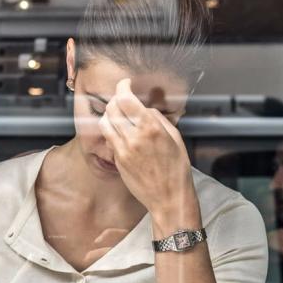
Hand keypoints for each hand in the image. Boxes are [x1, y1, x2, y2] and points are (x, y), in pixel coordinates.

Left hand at [98, 78, 194, 217]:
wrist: (169, 198)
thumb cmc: (177, 170)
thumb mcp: (176, 138)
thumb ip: (158, 119)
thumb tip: (145, 109)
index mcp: (151, 128)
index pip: (126, 99)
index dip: (122, 87)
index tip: (125, 84)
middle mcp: (134, 137)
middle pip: (112, 108)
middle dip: (116, 99)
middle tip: (122, 99)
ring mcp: (123, 150)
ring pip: (105, 122)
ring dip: (110, 114)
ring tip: (119, 115)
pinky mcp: (118, 160)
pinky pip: (109, 138)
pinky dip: (112, 130)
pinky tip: (121, 132)